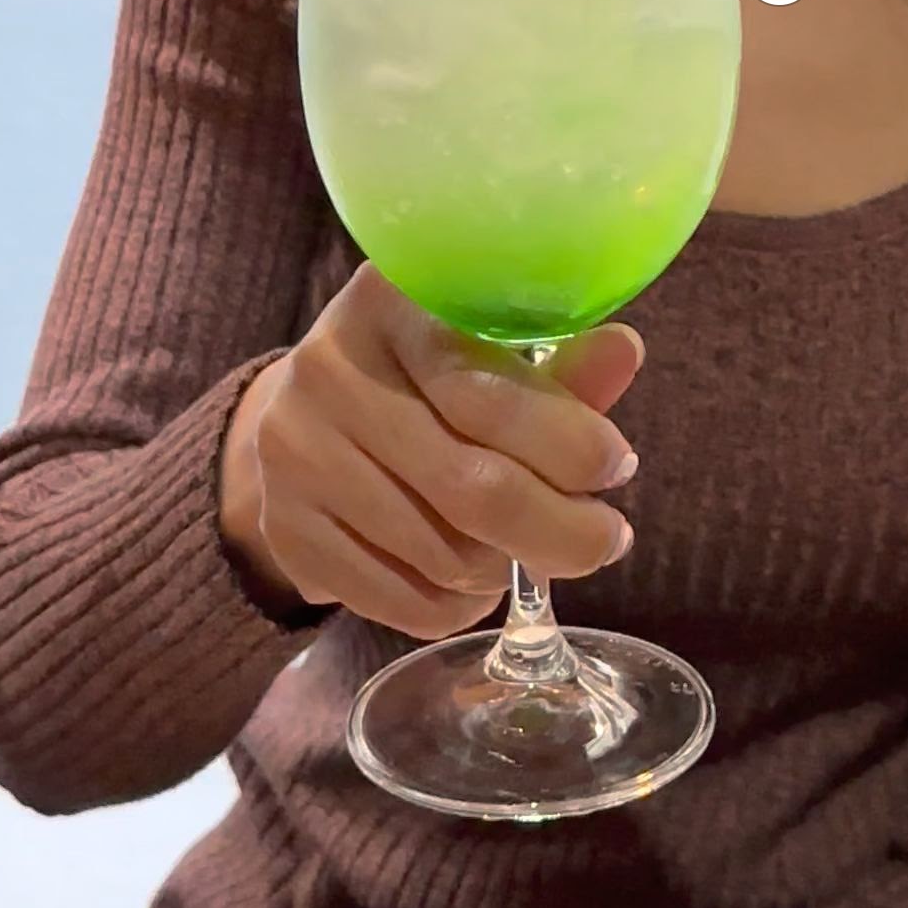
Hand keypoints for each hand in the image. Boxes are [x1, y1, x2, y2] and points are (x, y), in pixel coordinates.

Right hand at [217, 263, 640, 637]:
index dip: (568, 442)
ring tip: (530, 550)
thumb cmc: (428, 375)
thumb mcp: (489, 348)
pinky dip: (458, 606)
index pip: (486, 390)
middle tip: (604, 539)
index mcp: (388, 301)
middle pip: (471, 486)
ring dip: (508, 568)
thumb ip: (560, 364)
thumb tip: (623, 351)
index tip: (617, 467)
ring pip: (442, 553)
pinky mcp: (284, 528)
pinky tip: (474, 580)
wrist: (307, 414)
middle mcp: (328, 370)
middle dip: (561, 529)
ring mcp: (295, 453)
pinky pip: (400, 601)